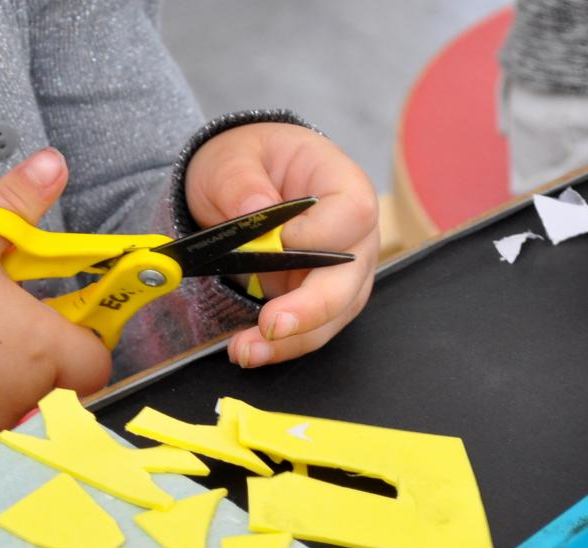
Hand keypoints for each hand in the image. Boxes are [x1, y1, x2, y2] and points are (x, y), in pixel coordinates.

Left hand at [185, 122, 379, 367]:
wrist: (243, 183)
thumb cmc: (249, 162)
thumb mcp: (233, 157)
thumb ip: (240, 181)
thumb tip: (255, 211)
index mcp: (342, 184)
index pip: (352, 214)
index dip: (319, 235)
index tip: (277, 242)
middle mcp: (354, 234)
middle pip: (351, 278)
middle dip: (311, 308)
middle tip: (271, 325)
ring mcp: (341, 272)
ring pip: (334, 314)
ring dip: (292, 339)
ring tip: (246, 350)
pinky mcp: (320, 299)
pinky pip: (311, 328)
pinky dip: (281, 345)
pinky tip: (250, 350)